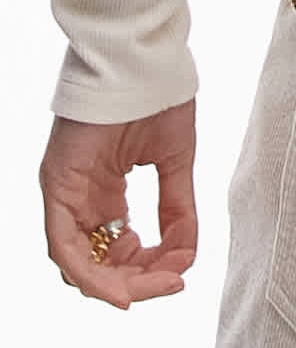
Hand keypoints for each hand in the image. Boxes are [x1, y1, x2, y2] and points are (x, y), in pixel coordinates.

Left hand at [41, 101, 197, 308]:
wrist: (142, 58)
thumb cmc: (156, 95)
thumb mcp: (175, 160)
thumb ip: (177, 206)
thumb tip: (185, 255)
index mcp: (106, 193)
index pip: (121, 251)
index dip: (151, 269)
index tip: (182, 272)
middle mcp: (81, 200)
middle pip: (100, 265)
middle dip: (140, 282)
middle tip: (173, 283)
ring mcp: (65, 194)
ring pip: (80, 264)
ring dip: (120, 285)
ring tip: (158, 284)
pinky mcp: (57, 186)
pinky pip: (64, 246)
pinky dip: (91, 275)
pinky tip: (123, 289)